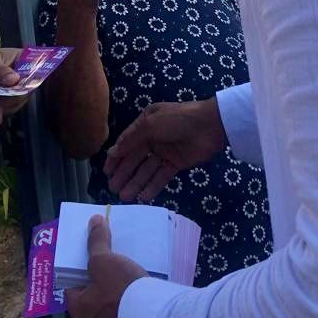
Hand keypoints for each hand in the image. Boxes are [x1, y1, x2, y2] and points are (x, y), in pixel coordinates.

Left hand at [65, 216, 146, 317]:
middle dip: (98, 275)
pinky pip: (124, 305)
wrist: (153, 315)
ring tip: (122, 265)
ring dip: (114, 285)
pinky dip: (127, 293)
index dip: (78, 266)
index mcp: (78, 311)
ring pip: (108, 299)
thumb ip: (97, 242)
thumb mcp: (103, 260)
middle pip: (91, 292)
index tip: (88, 253)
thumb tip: (94, 220)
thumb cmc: (118, 289)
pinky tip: (134, 280)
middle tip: (106, 257)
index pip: (71, 285)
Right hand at [104, 99, 226, 202]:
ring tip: (124, 197)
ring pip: (146, 170)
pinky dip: (152, 187)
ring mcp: (165, 152)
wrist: (211, 125)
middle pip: (135, 159)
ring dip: (135, 183)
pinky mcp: (176, 164)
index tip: (106, 172)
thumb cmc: (178, 120)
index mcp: (146, 124)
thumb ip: (131, 139)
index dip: (116, 158)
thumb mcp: (151, 124)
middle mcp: (153, 138)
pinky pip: (161, 176)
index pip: (126, 143)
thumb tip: (112, 152)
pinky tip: (142, 197)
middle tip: (112, 189)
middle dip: (124, 173)